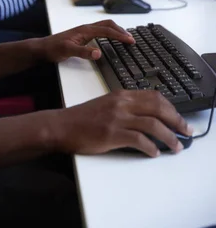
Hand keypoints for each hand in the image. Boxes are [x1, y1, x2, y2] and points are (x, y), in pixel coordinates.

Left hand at [38, 20, 134, 62]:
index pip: (107, 30)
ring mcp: (85, 31)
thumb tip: (98, 52)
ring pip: (104, 27)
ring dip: (116, 30)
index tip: (130, 40)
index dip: (120, 35)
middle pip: (108, 24)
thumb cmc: (54, 49)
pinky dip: (110, 33)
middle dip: (121, 30)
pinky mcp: (83, 36)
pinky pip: (100, 31)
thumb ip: (83, 52)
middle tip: (132, 39)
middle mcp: (86, 28)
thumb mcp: (68, 51)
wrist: (43, 48)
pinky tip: (111, 40)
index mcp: (85, 30)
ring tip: (126, 38)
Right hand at [51, 90, 192, 157]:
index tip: (179, 118)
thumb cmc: (83, 117)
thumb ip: (126, 106)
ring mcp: (117, 118)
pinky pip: (139, 140)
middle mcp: (121, 103)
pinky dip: (151, 148)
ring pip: (152, 125)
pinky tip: (154, 153)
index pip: (154, 96)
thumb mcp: (107, 104)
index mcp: (121, 94)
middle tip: (186, 131)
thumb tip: (148, 117)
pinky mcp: (112, 134)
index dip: (171, 108)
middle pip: (158, 108)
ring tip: (176, 147)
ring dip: (169, 137)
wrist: (62, 125)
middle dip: (176, 120)